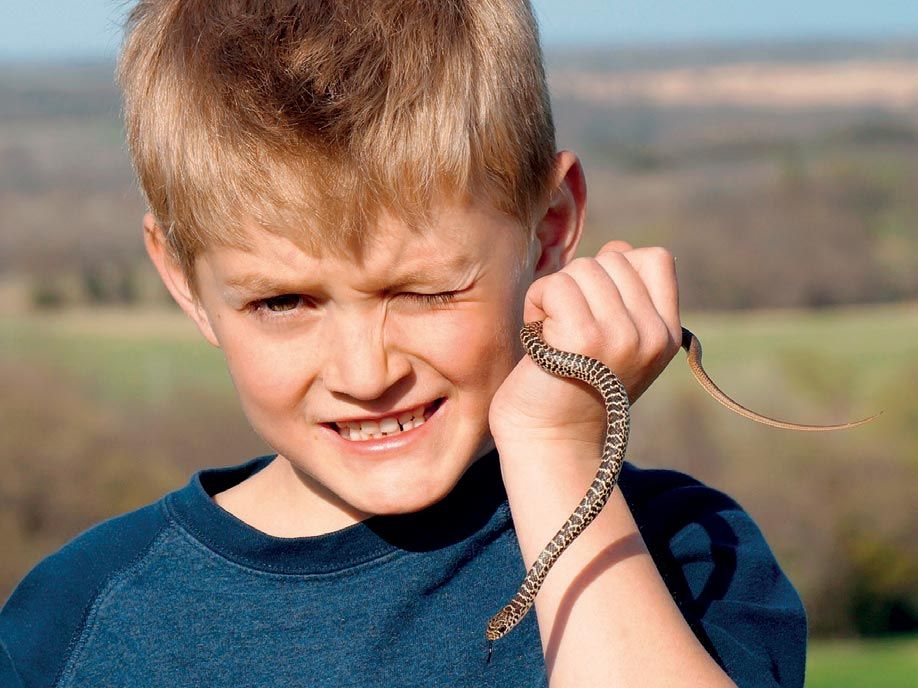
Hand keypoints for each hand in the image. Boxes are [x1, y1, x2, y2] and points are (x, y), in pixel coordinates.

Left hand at [489, 241, 681, 446]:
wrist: (550, 440)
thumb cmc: (572, 384)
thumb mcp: (615, 338)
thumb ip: (624, 294)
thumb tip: (616, 248)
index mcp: (667, 333)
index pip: (655, 259)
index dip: (616, 270)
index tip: (595, 308)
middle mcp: (652, 335)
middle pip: (611, 259)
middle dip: (579, 285)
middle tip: (567, 329)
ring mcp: (623, 336)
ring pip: (582, 269)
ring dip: (554, 296)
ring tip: (554, 336)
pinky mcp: (585, 339)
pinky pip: (554, 286)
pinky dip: (536, 306)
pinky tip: (539, 339)